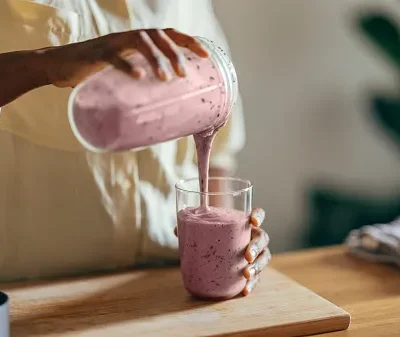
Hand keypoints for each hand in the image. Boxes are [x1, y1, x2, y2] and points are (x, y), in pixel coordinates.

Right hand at [41, 28, 208, 86]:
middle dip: (175, 53)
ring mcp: (112, 43)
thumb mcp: (126, 73)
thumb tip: (166, 104)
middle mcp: (128, 37)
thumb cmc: (98, 73)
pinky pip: (113, 56)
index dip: (189, 42)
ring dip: (156, 59)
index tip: (206, 56)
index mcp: (138, 41)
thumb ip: (143, 81)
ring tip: (166, 79)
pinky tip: (139, 76)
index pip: (169, 34)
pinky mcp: (96, 54)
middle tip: (184, 75)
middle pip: (158, 35)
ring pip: (140, 41)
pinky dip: (127, 65)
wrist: (61, 66)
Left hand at [174, 208, 270, 295]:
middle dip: (257, 247)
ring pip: (264, 257)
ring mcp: (255, 253)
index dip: (258, 216)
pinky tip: (245, 290)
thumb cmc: (213, 235)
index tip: (253, 221)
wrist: (216, 250)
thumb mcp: (203, 229)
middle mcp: (252, 236)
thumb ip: (191, 227)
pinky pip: (257, 277)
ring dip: (258, 266)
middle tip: (247, 256)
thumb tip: (176, 231)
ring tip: (247, 274)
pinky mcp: (253, 269)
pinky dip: (253, 284)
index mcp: (243, 223)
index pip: (258, 214)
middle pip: (262, 238)